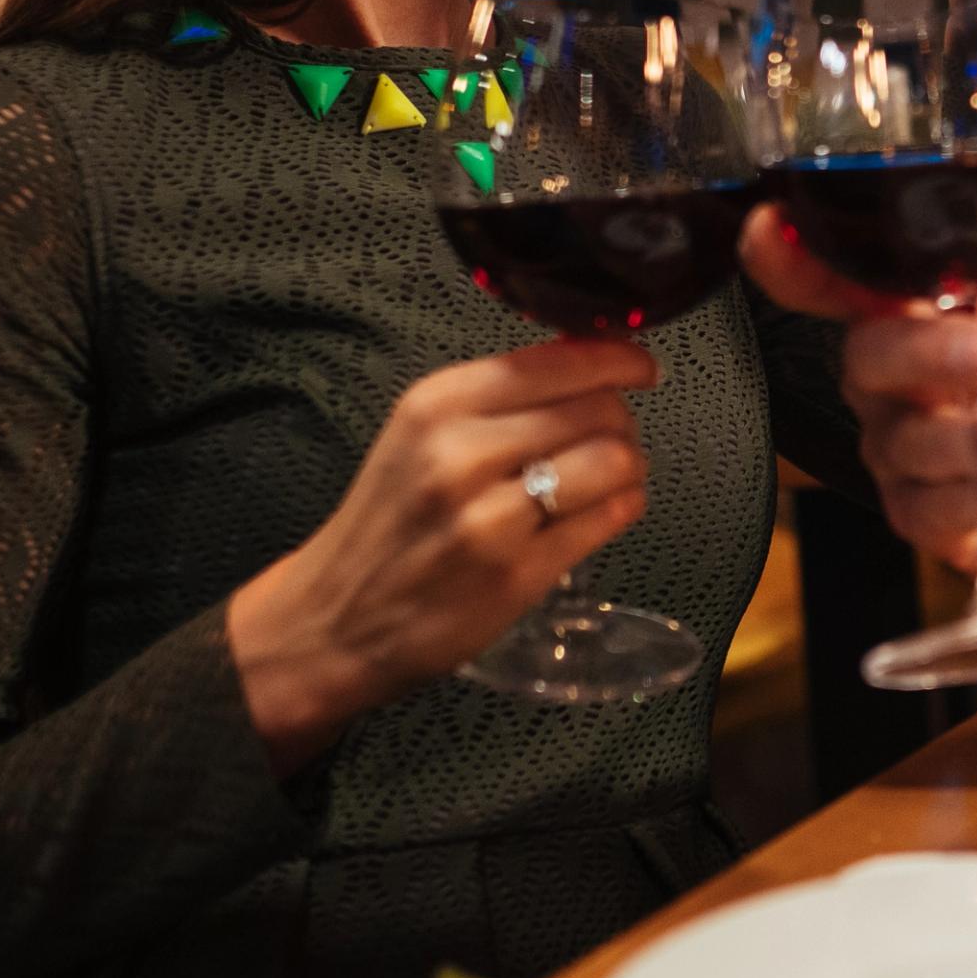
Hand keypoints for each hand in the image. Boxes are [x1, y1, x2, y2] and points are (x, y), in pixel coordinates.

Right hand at [226, 339, 659, 767]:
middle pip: (599, 409)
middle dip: (622, 422)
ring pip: (614, 461)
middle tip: (615, 439)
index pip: (561, 359)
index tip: (641, 368)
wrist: (335, 618)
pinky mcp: (517, 575)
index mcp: (439, 403)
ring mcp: (490, 517)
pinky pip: (608, 520)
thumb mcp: (421, 434)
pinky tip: (606, 511)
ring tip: (612, 479)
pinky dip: (623, 508)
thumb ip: (499, 398)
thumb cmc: (390, 520)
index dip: (620, 359)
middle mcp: (462, 452)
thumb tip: (592, 361)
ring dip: (630, 468)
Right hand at [740, 198, 976, 604]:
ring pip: (904, 441)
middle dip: (923, 355)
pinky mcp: (923, 518)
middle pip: (867, 358)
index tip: (769, 229)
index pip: (849, 281)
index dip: (798, 259)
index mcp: (928, 316)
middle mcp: (900, 381)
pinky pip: (933, 508)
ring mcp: (904, 451)